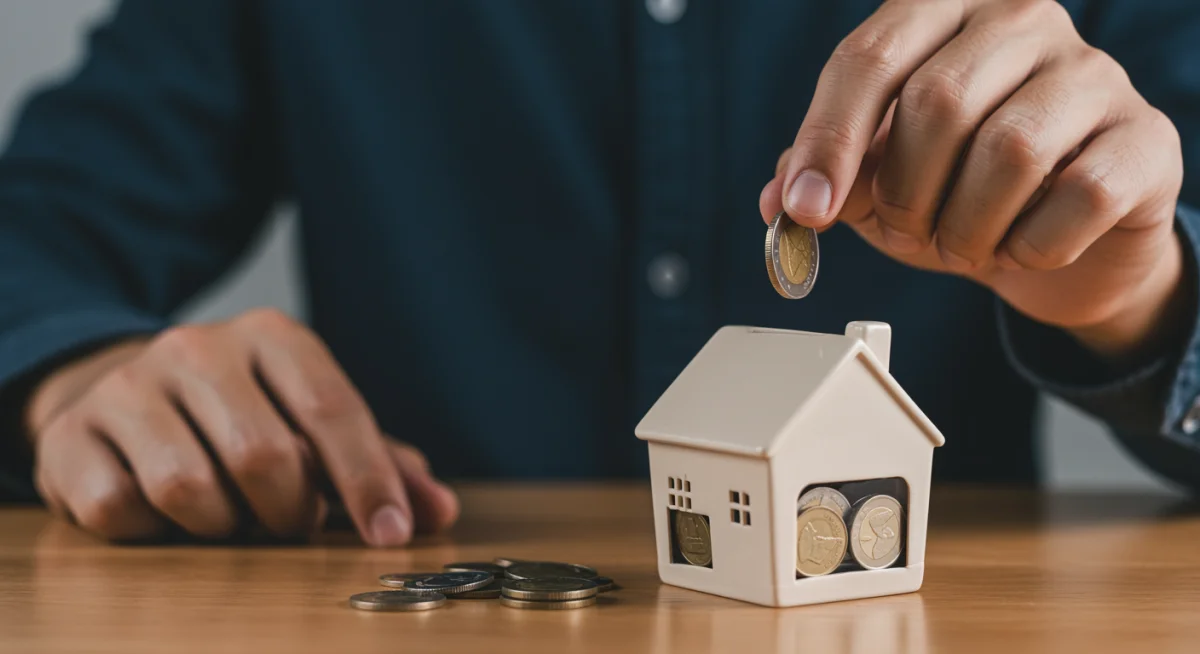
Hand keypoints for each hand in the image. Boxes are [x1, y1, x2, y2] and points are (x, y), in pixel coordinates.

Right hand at [25, 308, 458, 544]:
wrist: (119, 390)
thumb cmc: (238, 416)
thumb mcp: (310, 424)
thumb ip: (377, 464)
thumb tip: (438, 512)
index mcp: (271, 336)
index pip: (332, 409)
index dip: (368, 480)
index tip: (392, 534)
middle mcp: (197, 348)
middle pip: (265, 457)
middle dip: (290, 512)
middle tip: (290, 522)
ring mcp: (128, 387)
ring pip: (190, 490)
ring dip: (222, 526)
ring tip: (226, 513)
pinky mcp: (72, 435)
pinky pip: (121, 511)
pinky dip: (153, 532)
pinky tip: (160, 510)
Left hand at [760, 0, 1190, 361]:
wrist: (1060, 240)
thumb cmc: (956, 192)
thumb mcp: (877, 181)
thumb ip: (825, 177)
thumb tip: (780, 199)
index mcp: (942, 10)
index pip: (869, 59)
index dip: (827, 140)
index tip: (806, 209)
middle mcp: (1023, 19)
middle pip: (937, 103)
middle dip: (905, 193)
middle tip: (908, 232)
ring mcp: (1094, 72)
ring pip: (1011, 151)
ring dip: (967, 228)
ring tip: (963, 245)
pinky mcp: (1145, 137)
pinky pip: (1078, 199)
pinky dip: (1032, 247)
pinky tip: (1024, 247)